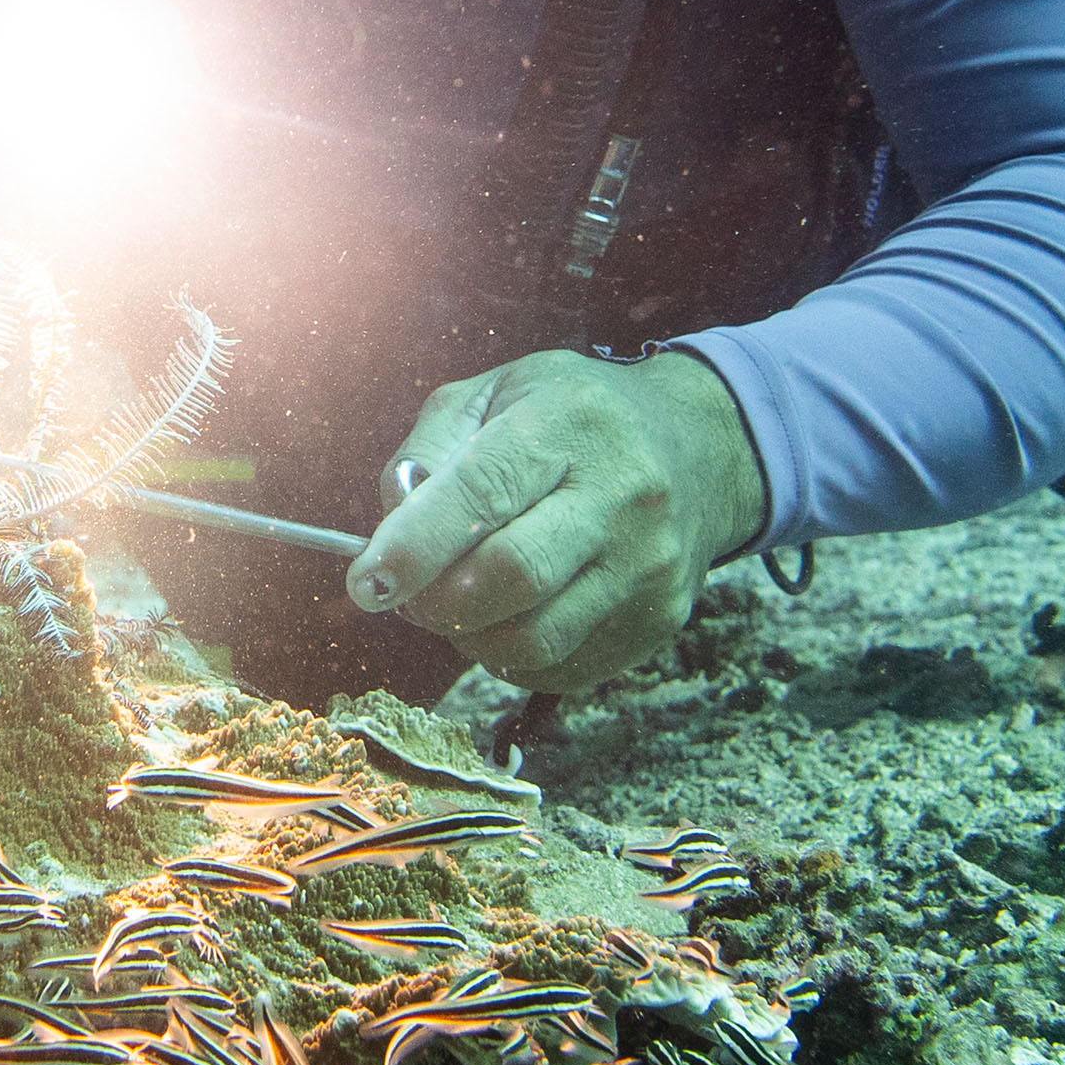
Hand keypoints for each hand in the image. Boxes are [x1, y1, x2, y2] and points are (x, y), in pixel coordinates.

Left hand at [345, 349, 772, 694]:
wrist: (698, 452)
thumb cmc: (572, 421)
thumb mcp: (496, 396)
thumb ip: (429, 452)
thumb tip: (389, 531)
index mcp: (572, 422)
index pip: (484, 492)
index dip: (415, 546)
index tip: (367, 583)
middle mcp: (623, 494)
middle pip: (512, 577)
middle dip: (437, 600)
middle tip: (408, 596)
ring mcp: (649, 566)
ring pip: (533, 641)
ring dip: (470, 637)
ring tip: (460, 604)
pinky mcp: (658, 621)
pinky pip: (560, 669)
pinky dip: (513, 656)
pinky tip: (512, 615)